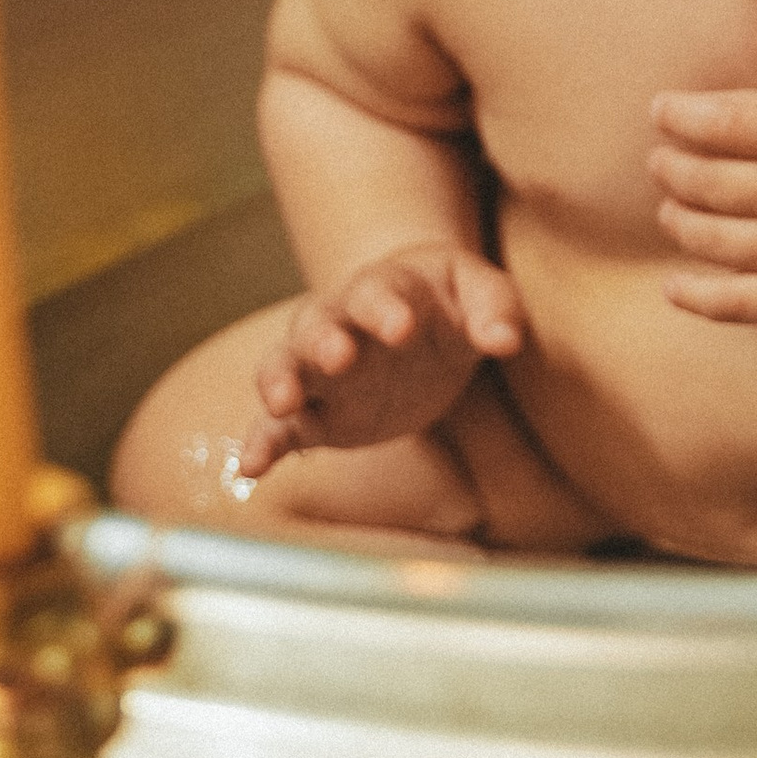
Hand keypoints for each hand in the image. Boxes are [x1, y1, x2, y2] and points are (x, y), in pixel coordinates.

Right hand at [238, 241, 522, 474]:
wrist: (415, 321)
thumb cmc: (451, 301)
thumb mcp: (482, 293)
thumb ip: (496, 310)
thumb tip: (506, 340)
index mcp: (387, 290)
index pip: (380, 293)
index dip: (389, 308)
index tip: (402, 327)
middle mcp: (342, 324)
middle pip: (320, 324)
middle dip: (326, 340)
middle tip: (338, 356)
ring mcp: (323, 370)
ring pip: (287, 366)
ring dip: (280, 381)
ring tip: (280, 402)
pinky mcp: (316, 415)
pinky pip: (280, 426)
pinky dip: (261, 442)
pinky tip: (250, 467)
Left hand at [648, 29, 756, 326]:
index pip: (725, 122)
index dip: (682, 115)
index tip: (660, 110)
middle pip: (707, 182)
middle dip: (671, 169)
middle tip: (658, 161)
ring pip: (712, 240)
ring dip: (678, 221)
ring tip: (669, 208)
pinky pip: (736, 304)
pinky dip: (696, 298)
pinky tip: (673, 286)